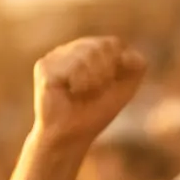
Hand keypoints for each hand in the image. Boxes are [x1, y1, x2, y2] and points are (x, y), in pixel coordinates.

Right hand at [32, 37, 146, 147]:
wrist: (71, 135)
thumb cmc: (96, 112)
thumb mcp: (124, 88)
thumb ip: (135, 67)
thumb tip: (128, 54)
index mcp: (88, 51)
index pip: (113, 43)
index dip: (119, 65)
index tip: (110, 85)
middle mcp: (70, 50)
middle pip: (102, 45)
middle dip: (106, 72)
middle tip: (95, 90)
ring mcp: (55, 56)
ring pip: (88, 52)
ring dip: (93, 79)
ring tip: (82, 93)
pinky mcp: (44, 66)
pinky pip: (74, 66)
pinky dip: (80, 84)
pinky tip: (70, 93)